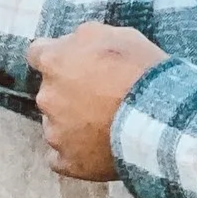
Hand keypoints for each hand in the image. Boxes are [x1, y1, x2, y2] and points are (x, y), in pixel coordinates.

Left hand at [27, 23, 166, 180]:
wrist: (159, 119)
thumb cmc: (140, 71)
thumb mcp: (117, 35)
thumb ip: (85, 38)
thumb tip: (73, 43)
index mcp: (55, 62)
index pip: (37, 54)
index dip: (57, 58)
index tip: (72, 63)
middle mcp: (47, 97)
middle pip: (50, 92)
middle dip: (68, 93)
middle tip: (101, 96)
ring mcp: (55, 132)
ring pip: (56, 125)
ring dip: (73, 123)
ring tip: (106, 125)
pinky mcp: (68, 161)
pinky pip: (61, 158)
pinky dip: (75, 154)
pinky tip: (96, 149)